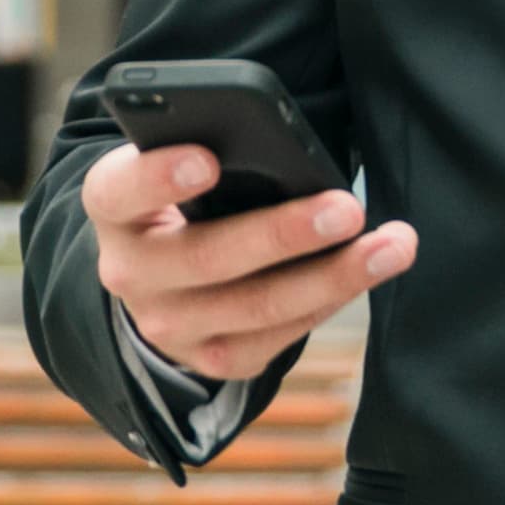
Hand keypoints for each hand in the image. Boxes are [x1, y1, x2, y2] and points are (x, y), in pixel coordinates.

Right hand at [83, 143, 417, 382]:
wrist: (160, 267)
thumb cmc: (186, 192)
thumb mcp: (181, 158)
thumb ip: (215, 146)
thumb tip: (288, 148)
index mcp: (113, 206)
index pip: (122, 190)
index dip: (160, 176)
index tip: (208, 160)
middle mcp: (129, 273)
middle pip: (207, 257)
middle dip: (284, 234)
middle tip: (347, 208)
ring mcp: (167, 325)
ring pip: (255, 307)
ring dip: (333, 276)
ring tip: (391, 245)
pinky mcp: (210, 358)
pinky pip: (277, 338)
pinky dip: (328, 301)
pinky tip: (368, 272)